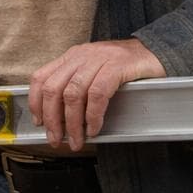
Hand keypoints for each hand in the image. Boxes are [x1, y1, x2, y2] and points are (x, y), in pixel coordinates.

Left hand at [29, 40, 165, 151]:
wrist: (156, 52)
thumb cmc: (125, 68)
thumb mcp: (94, 71)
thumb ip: (77, 87)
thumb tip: (61, 119)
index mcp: (72, 57)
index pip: (41, 77)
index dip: (36, 103)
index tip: (40, 123)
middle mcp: (81, 56)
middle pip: (54, 89)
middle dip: (52, 119)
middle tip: (57, 139)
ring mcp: (99, 59)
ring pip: (73, 94)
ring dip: (73, 123)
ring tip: (77, 140)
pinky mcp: (117, 66)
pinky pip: (98, 94)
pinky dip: (93, 115)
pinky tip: (95, 127)